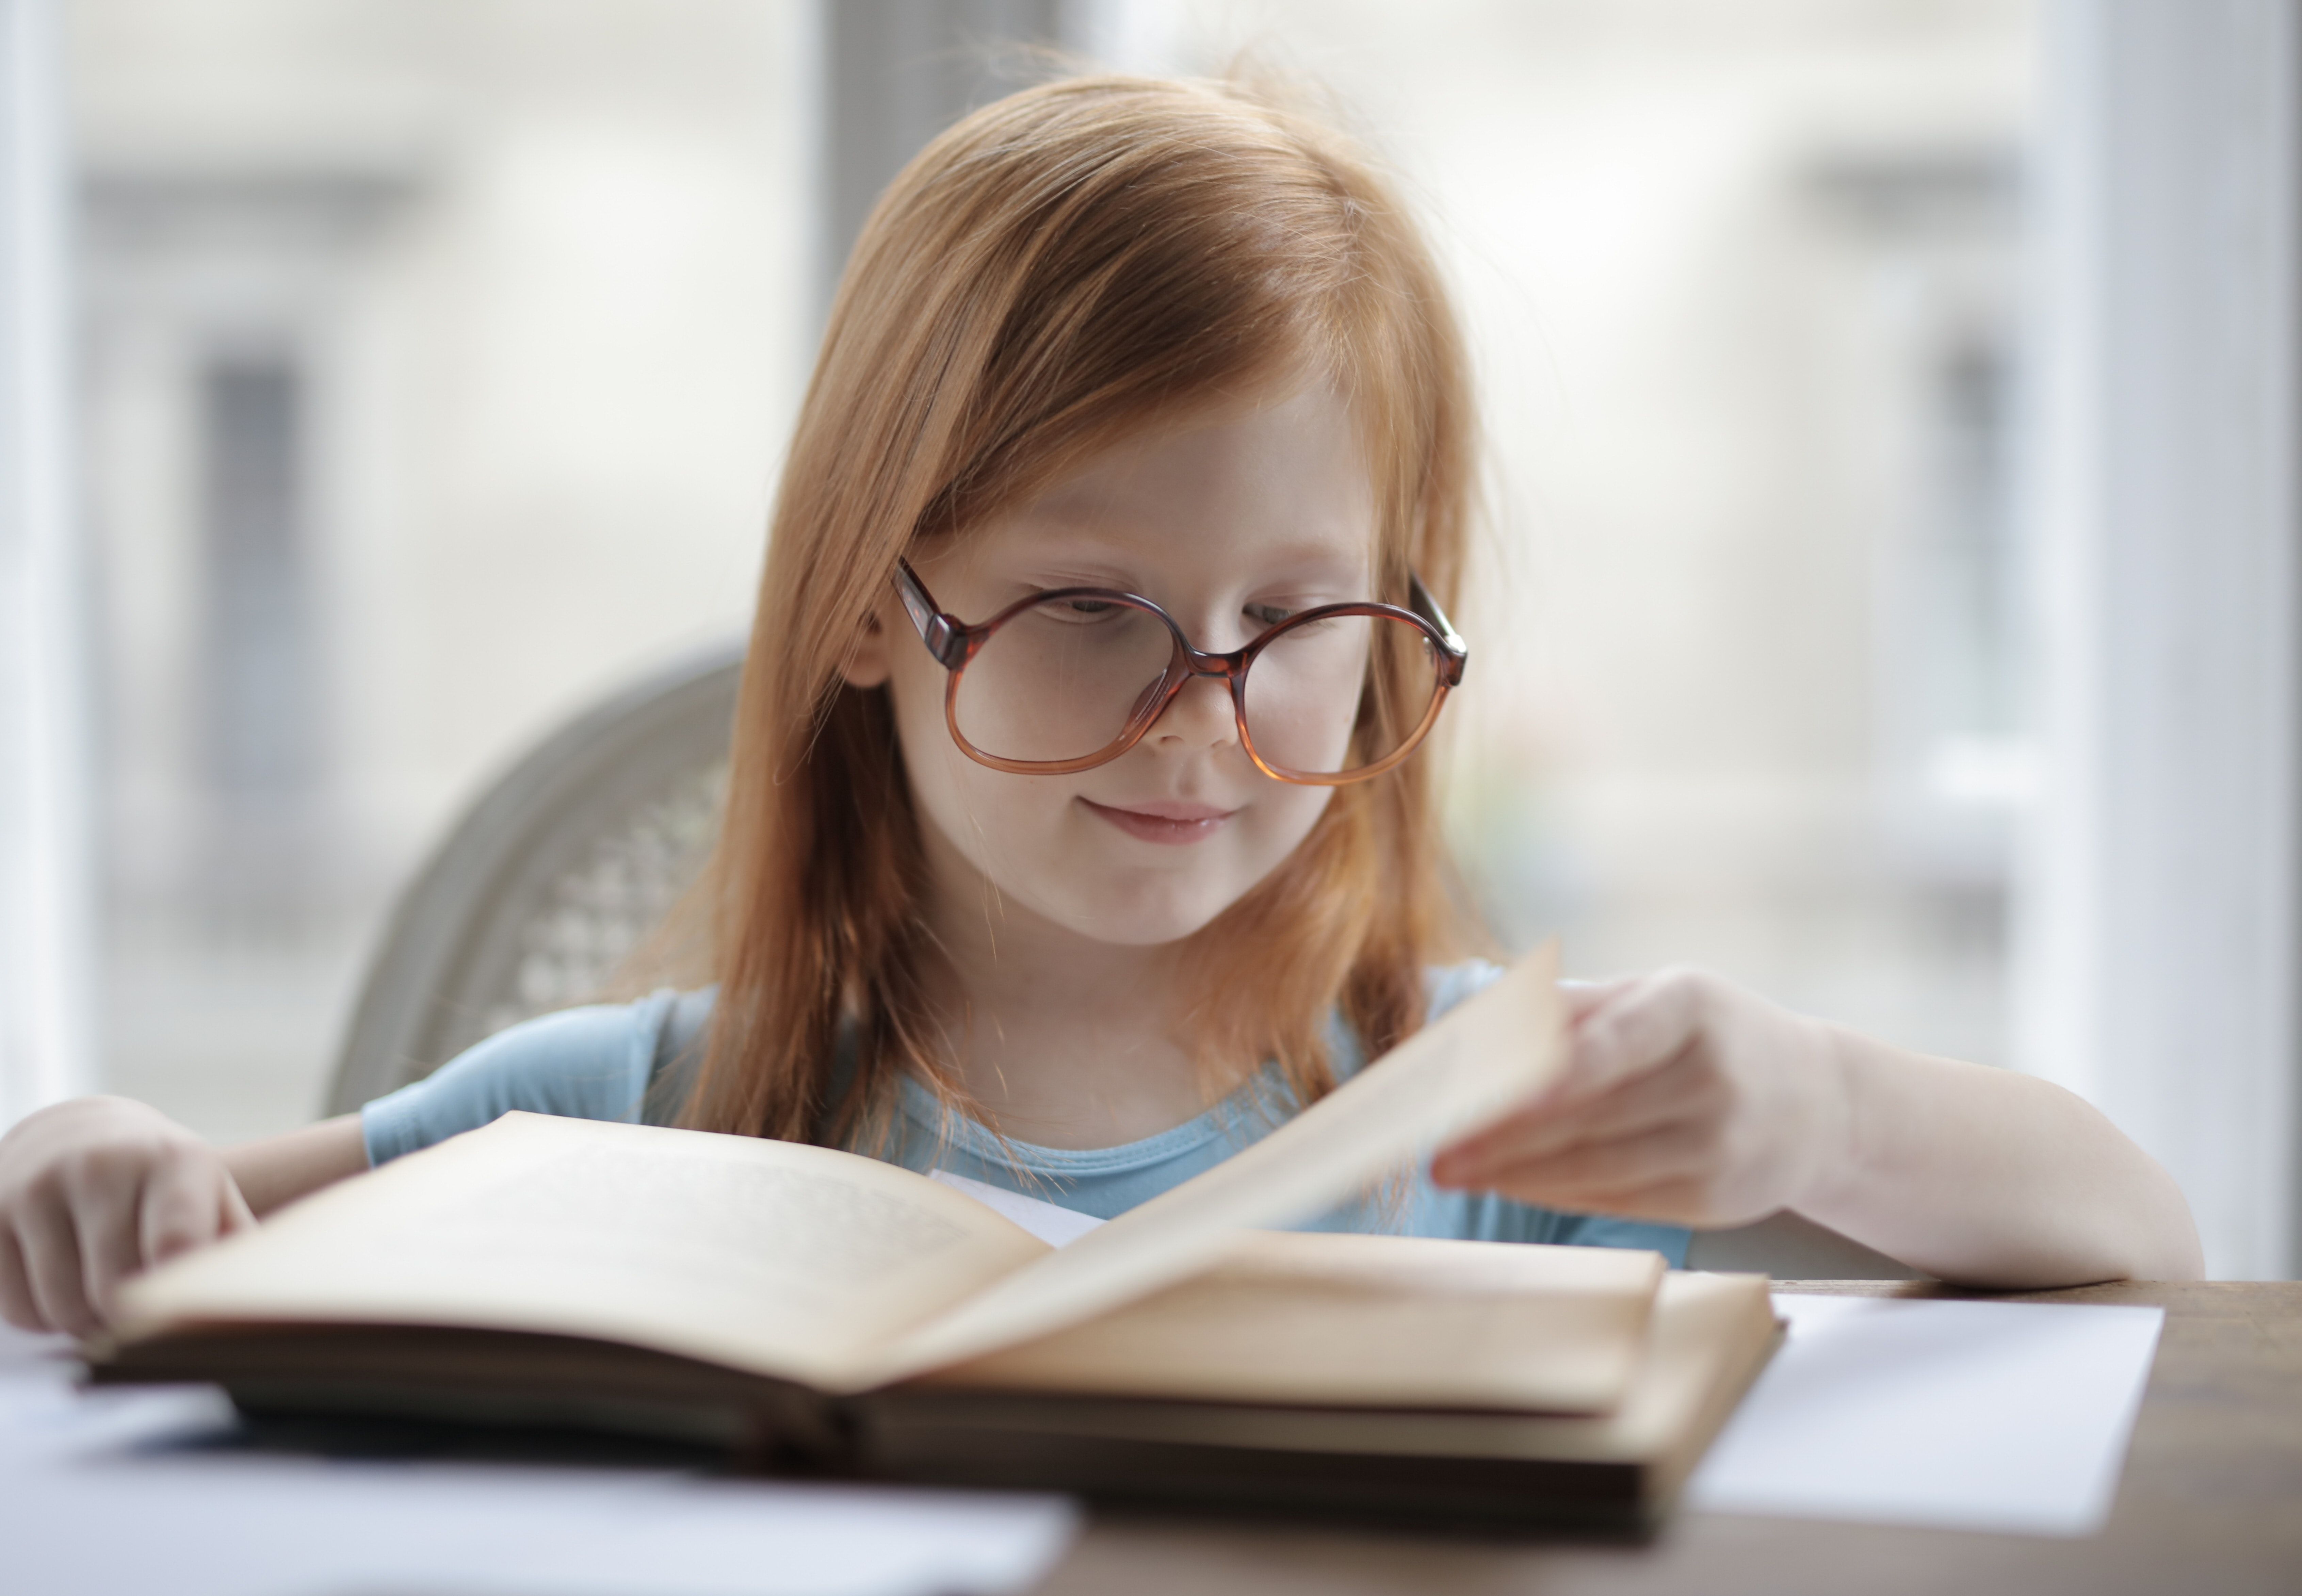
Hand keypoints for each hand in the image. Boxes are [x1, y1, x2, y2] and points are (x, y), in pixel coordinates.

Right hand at [0, 1097, 252, 1335]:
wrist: (77, 1136)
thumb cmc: (162, 1183)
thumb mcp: (211, 1196)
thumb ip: (236, 1247)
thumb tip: (256, 1302)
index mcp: (173, 1161)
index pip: (175, 1245)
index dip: (175, 1298)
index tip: (178, 1318)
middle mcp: (102, 1165)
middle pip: (115, 1292)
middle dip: (130, 1321)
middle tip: (141, 1315)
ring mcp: (38, 1186)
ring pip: (62, 1310)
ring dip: (86, 1325)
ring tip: (105, 1299)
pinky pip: (16, 1311)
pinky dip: (43, 1319)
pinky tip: (62, 1284)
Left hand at [1429, 969, 1852, 1227]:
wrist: (1819, 1102)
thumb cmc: (1708, 1035)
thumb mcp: (1653, 996)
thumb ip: (1570, 1009)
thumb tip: (1480, 1025)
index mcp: (1690, 1007)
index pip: (1605, 1047)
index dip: (1538, 1077)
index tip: (1474, 1096)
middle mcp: (1711, 1076)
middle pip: (1587, 1116)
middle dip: (1501, 1136)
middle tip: (1436, 1148)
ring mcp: (1718, 1144)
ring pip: (1595, 1167)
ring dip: (1515, 1173)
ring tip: (1454, 1169)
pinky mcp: (1714, 1198)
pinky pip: (1615, 1197)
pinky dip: (1553, 1192)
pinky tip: (1508, 1183)